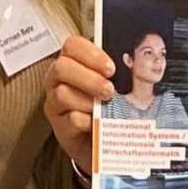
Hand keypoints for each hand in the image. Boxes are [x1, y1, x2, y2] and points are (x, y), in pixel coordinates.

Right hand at [43, 35, 112, 170]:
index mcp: (71, 62)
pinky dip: (87, 121)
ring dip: (88, 100)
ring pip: (62, 94)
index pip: (72, 46)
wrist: (102, 142)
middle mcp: (57, 80)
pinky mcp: (59, 127)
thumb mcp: (110, 84)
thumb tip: (132, 62)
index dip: (91, 54)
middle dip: (88, 78)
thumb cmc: (106, 106)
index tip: (110, 69)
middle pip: (62, 68)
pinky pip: (70, 120)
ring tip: (104, 108)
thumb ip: (112, 73)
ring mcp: (55, 104)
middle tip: (109, 90)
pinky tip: (97, 124)